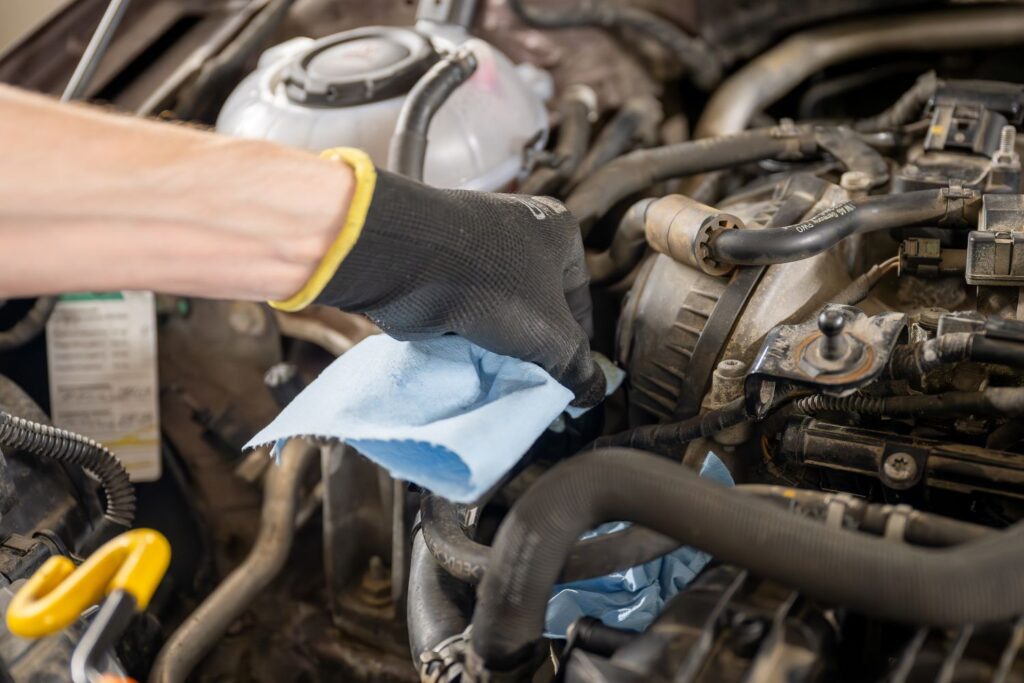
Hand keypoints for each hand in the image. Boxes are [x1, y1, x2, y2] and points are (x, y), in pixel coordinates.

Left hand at [308, 169, 605, 405]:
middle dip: (534, 343)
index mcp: (559, 231)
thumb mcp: (552, 337)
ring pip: (500, 306)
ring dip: (498, 340)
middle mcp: (521, 229)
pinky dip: (465, 329)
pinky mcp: (441, 259)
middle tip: (531, 381)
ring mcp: (477, 241)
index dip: (576, 344)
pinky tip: (465, 356)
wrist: (407, 261)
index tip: (565, 379)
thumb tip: (593, 394)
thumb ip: (578, 368)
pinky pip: (464, 303)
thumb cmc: (493, 286)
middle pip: (539, 303)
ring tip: (496, 373)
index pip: (580, 300)